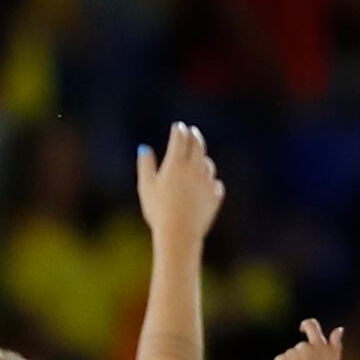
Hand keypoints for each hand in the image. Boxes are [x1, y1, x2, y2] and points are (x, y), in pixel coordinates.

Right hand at [137, 121, 222, 247]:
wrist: (179, 233)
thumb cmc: (158, 210)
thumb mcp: (146, 187)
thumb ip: (145, 166)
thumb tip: (144, 149)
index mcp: (176, 164)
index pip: (180, 139)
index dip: (179, 130)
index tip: (178, 126)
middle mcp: (194, 169)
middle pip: (197, 145)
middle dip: (194, 137)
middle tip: (192, 132)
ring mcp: (207, 181)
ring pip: (207, 164)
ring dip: (202, 158)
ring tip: (197, 158)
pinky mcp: (215, 195)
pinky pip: (214, 183)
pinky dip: (209, 181)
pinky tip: (204, 184)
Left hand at [274, 318, 343, 359]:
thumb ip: (334, 346)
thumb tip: (339, 329)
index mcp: (325, 348)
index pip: (312, 326)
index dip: (306, 325)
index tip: (302, 329)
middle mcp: (310, 347)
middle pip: (301, 346)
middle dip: (299, 355)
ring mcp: (295, 352)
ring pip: (291, 357)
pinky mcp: (281, 359)